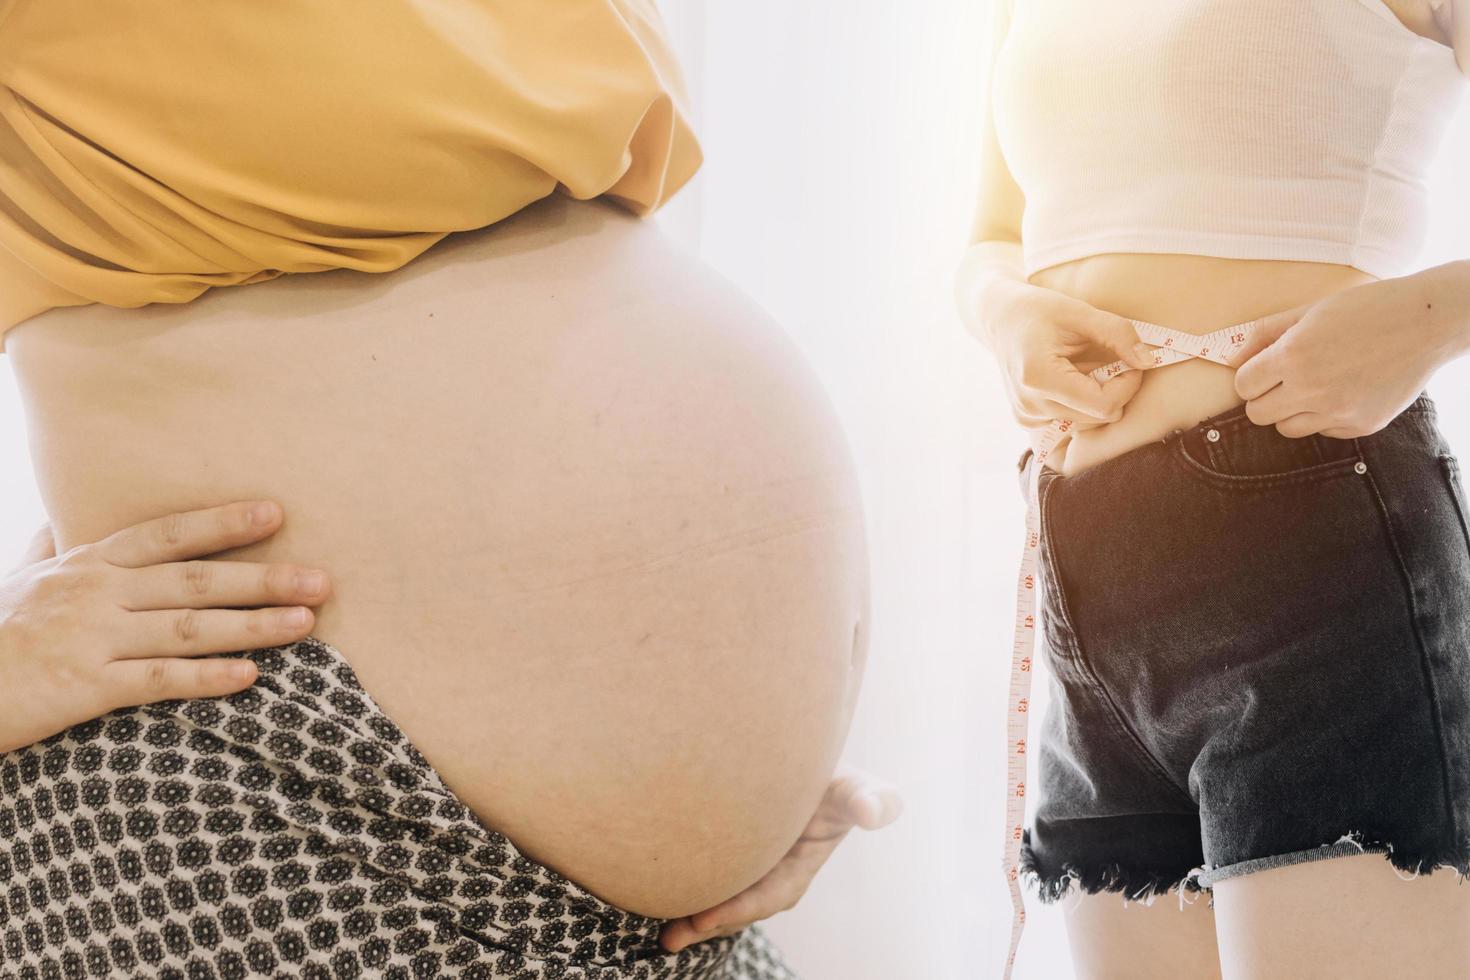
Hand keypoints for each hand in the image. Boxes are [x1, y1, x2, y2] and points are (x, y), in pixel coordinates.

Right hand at [0, 500, 332, 752]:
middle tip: (323, 579)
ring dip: (252, 624)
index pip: (166, 534)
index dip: (223, 523)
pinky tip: (250, 677)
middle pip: (194, 578)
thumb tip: (62, 517)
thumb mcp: (19, 578)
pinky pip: (156, 681)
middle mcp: (95, 593)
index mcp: (88, 563)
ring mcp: (91, 638)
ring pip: (187, 627)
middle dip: (263, 577)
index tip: (277, 514)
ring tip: (306, 623)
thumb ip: (49, 545)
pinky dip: (207, 677)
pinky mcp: (83, 688)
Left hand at [658, 766, 902, 952]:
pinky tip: (657, 897)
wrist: (805, 762)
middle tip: (670, 937)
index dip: (738, 908)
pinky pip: (710, 882)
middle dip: (707, 924)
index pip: (769, 895)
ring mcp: (752, 872)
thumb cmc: (832, 776)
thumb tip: (874, 811)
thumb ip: (868, 797)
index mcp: (799, 868)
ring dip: (692, 919)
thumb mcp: (854, 785)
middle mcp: (775, 879)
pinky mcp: (732, 862)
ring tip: (661, 934)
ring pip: (721, 900)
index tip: (703, 918)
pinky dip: (688, 893)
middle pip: (738, 907)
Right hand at [980, 277, 1156, 447]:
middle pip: (1097, 417)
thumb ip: (1119, 334)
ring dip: (1096, 397)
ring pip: (1086, 422)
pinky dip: (1079, 403)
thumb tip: (1149, 362)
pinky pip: (1070, 421)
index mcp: (1040, 377)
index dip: (1127, 386)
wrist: (1001, 318)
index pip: (1103, 405)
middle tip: (1110, 361)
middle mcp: (1030, 404)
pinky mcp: (1027, 420)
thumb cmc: (1040, 310)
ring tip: (1084, 367)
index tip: (1130, 362)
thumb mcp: (1081, 312)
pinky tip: (1068, 379)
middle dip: (1114, 391)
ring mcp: (1026, 415)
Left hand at [1225, 272, 1466, 437]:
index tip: (1264, 369)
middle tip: (1284, 380)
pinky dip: (1325, 417)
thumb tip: (1232, 357)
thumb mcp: (1311, 311)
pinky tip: (1343, 391)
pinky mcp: (1361, 425)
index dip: (1250, 377)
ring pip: (1288, 428)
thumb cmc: (1367, 309)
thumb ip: (1267, 334)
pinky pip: (1323, 432)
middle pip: (1258, 414)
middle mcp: (1312, 389)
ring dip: (1291, 410)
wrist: (1427, 322)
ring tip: (1314, 386)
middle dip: (1264, 397)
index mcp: (1294, 356)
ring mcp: (1338, 412)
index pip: (1244, 386)